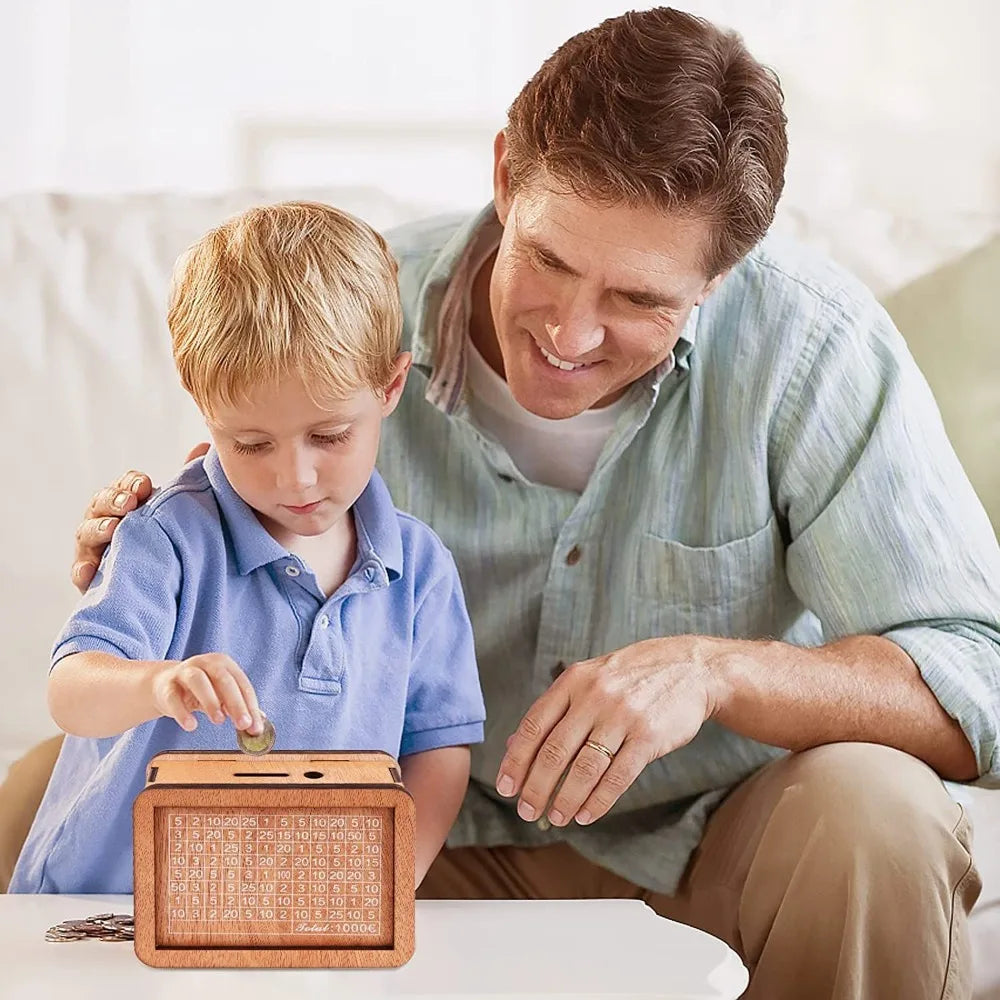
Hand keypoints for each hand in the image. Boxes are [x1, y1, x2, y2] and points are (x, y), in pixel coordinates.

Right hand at [70, 443, 209, 592]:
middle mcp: (106, 521)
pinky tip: (89, 571)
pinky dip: (82, 570)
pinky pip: (81, 573)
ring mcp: (94, 548)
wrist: (165, 588)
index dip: (131, 483)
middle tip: (130, 503)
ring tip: (113, 529)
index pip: (124, 486)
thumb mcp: (176, 513)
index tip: (146, 486)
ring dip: (98, 528)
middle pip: (101, 503)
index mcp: (126, 503)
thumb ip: (185, 483)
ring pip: (87, 533)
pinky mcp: (91, 578)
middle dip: (114, 500)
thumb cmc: (166, 542)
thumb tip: (204, 447)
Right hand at [151, 653, 264, 734]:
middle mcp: (205, 663)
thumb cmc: (199, 691)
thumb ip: (237, 707)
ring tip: (219, 721)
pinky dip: (182, 712)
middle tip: (243, 724)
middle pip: (224, 680)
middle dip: (236, 703)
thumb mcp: (220, 695)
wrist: (163, 684)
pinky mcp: (166, 685)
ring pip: (199, 681)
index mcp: (224, 664)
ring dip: (211, 701)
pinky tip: (191, 725)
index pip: (242, 684)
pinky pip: (173, 697)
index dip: (251, 706)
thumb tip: (258, 725)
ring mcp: (184, 672)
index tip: (256, 727)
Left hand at [495, 636, 727, 826]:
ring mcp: (622, 715)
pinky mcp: (649, 736)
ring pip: (584, 768)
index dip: (516, 760)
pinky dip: (598, 801)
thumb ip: (555, 710)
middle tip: (526, 810)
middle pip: (555, 750)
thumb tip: (513, 746)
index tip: (505, 787)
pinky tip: (586, 814)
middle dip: (536, 787)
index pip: (534, 725)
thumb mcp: (589, 678)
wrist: (690, 668)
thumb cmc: (633, 676)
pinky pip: (617, 776)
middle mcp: (594, 696)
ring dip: (566, 799)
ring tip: (556, 817)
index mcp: (573, 680)